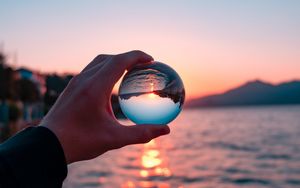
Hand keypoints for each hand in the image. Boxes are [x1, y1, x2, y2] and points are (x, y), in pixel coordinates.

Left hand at [41, 51, 169, 163]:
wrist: (48, 144)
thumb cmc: (80, 141)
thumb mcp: (114, 139)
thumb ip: (141, 134)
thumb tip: (165, 130)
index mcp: (95, 87)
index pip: (119, 61)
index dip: (137, 56)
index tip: (151, 59)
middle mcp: (84, 79)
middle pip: (110, 58)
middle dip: (128, 57)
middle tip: (143, 64)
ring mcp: (75, 82)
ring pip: (98, 62)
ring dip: (115, 61)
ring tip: (128, 70)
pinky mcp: (71, 88)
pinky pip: (91, 70)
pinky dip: (105, 69)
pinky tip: (110, 83)